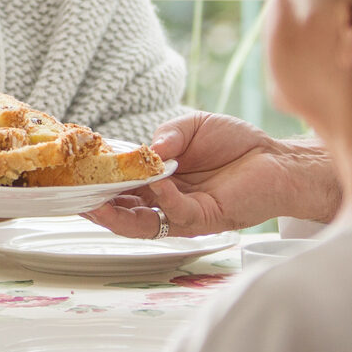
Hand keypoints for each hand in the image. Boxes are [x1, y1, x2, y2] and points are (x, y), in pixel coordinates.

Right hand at [83, 113, 335, 237]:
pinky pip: (177, 213)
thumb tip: (146, 150)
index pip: (121, 188)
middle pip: (124, 212)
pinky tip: (158, 182)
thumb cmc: (236, 142)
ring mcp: (184, 213)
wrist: (277, 158)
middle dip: (98, 207)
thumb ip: (167, 136)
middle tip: (75, 198)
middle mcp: (167, 201)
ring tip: (98, 203)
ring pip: (142, 224)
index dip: (98, 184)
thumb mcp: (192, 127)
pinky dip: (164, 199)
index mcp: (159, 180)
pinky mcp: (205, 218)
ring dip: (119, 215)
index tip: (75, 175)